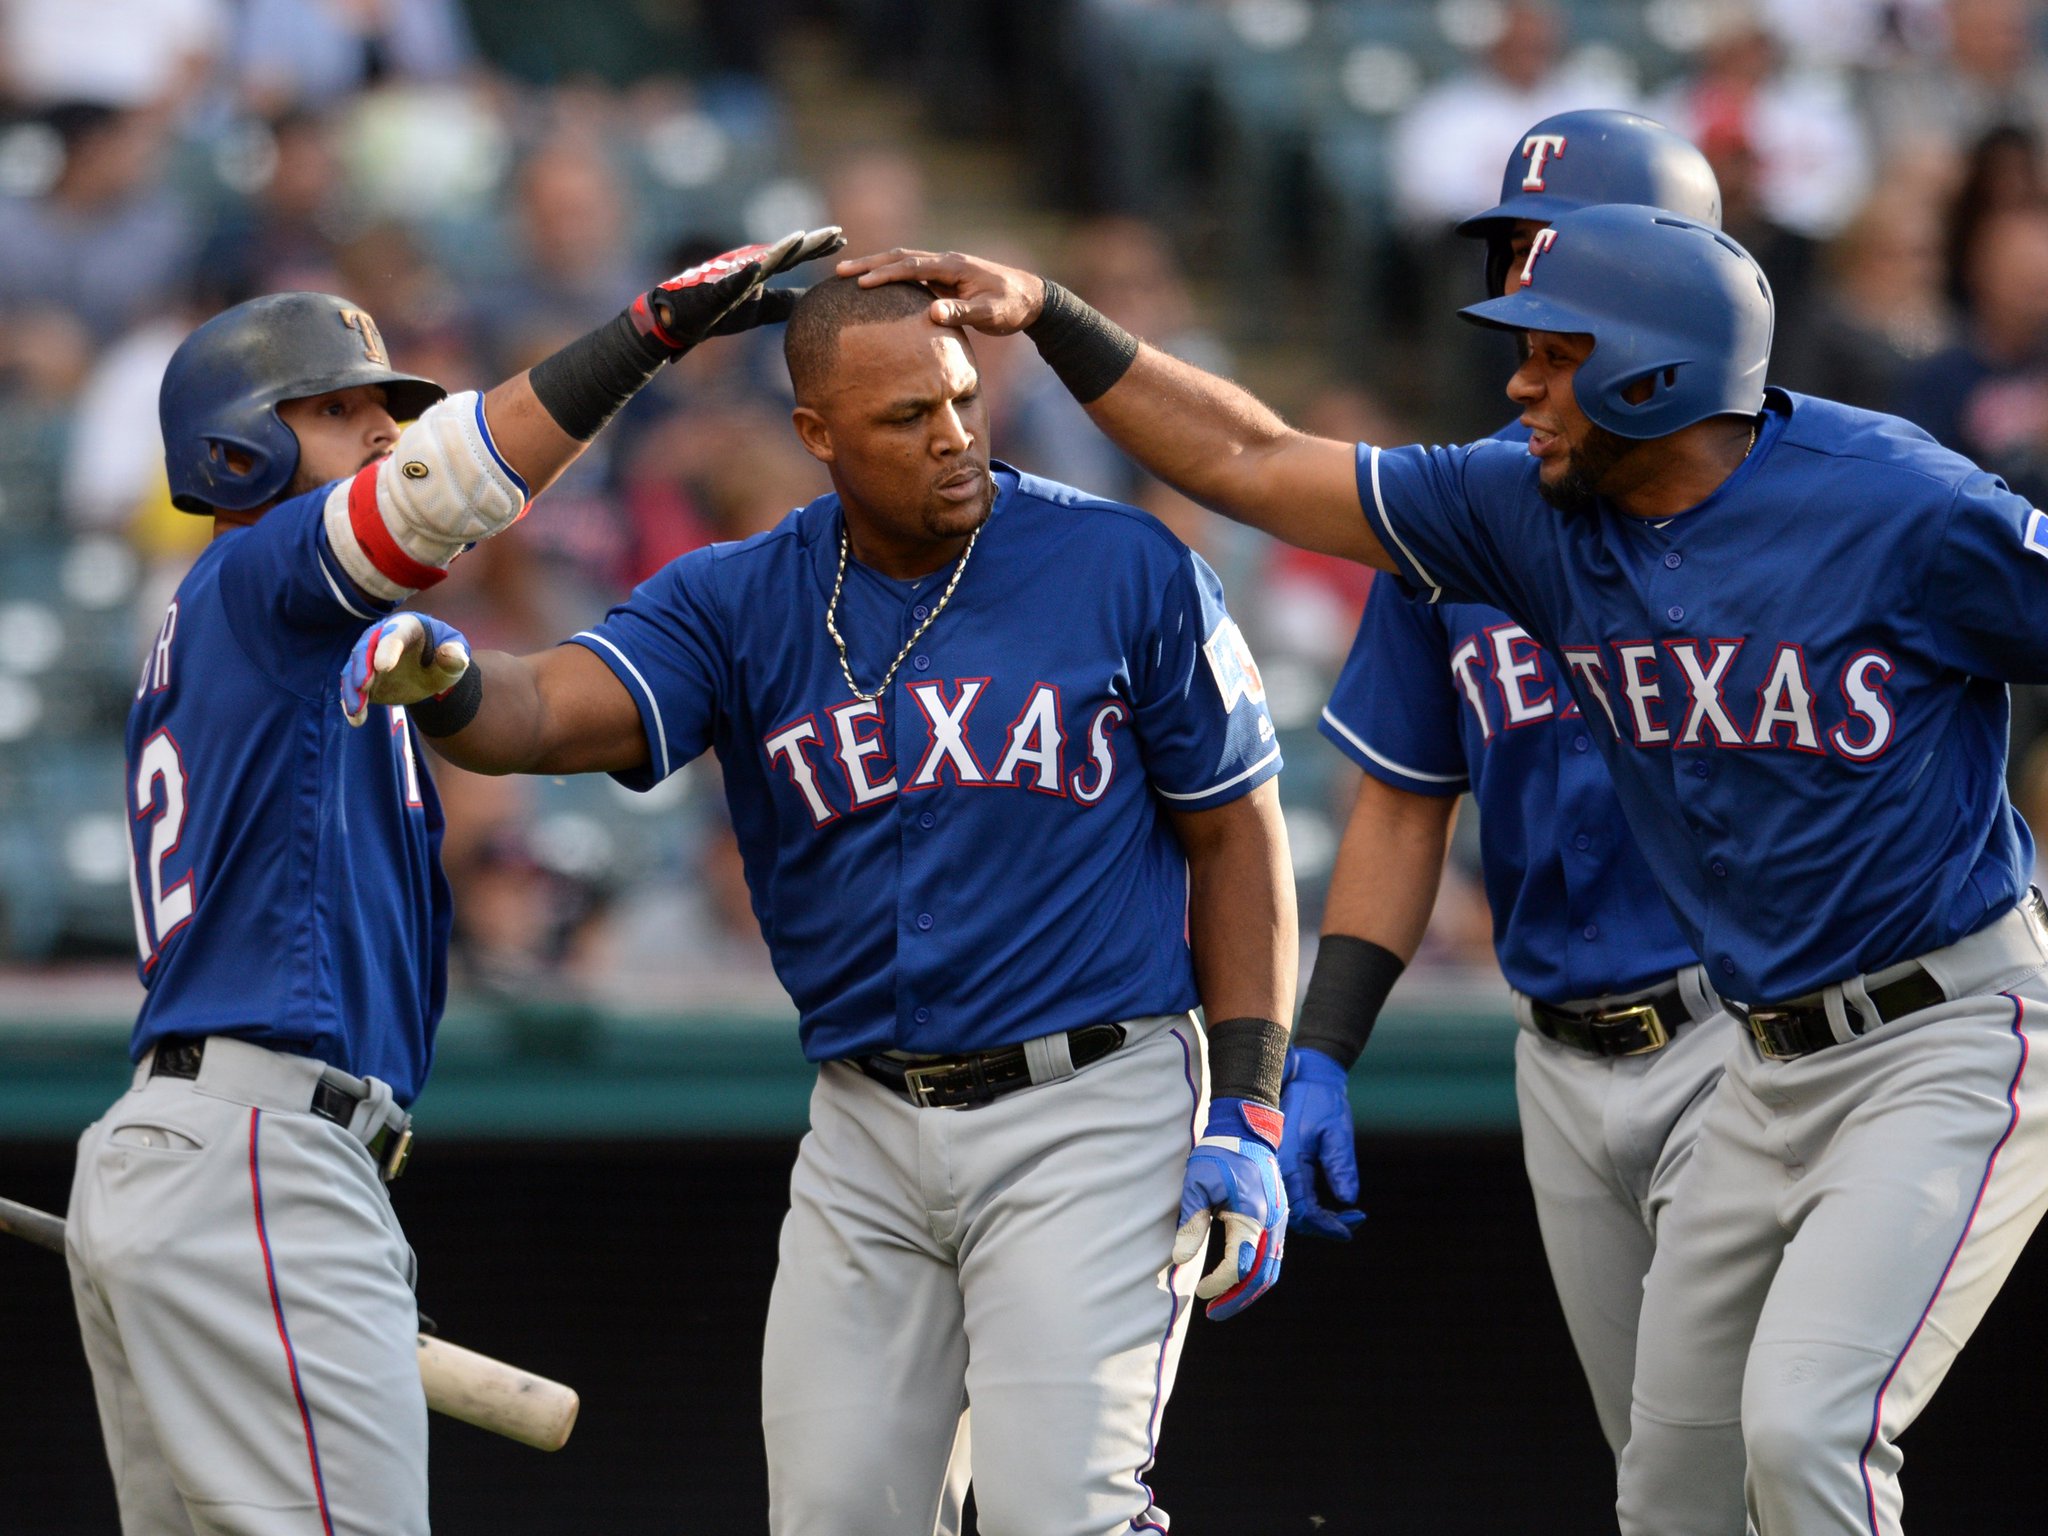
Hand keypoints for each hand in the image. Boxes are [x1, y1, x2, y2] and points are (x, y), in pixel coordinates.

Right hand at [341, 612, 470, 727]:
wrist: (432, 670)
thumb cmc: (445, 658)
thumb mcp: (455, 658)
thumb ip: (455, 656)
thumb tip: (450, 653)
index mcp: (407, 626)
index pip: (395, 634)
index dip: (388, 649)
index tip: (383, 667)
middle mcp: (382, 637)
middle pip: (366, 648)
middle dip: (362, 667)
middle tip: (362, 686)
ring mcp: (369, 657)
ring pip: (354, 669)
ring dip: (352, 689)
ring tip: (356, 709)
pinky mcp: (364, 677)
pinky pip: (353, 688)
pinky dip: (352, 702)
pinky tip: (356, 719)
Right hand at [634, 226, 846, 351]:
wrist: (681, 321)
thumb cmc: (719, 313)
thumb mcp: (761, 310)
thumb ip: (784, 302)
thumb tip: (811, 301)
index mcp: (761, 270)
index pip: (795, 257)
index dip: (817, 248)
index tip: (842, 240)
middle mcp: (749, 265)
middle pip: (786, 252)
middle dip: (810, 243)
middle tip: (837, 232)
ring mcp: (732, 275)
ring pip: (761, 260)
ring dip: (782, 250)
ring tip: (802, 238)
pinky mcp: (716, 290)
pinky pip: (730, 283)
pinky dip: (742, 276)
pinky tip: (755, 268)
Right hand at [835, 248, 1048, 334]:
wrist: (1031, 298)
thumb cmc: (1011, 307)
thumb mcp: (990, 315)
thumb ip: (962, 314)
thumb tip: (932, 313)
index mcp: (953, 266)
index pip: (912, 266)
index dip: (886, 274)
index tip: (862, 283)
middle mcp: (946, 261)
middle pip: (900, 256)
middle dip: (869, 263)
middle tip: (840, 272)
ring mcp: (944, 268)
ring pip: (903, 261)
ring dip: (876, 265)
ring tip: (848, 275)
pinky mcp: (945, 277)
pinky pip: (911, 271)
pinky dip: (890, 273)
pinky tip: (875, 283)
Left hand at [1172, 1097, 1286, 1319]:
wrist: (1246, 1130)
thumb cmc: (1219, 1154)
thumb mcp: (1197, 1184)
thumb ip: (1191, 1222)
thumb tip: (1180, 1258)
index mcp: (1252, 1215)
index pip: (1239, 1264)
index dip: (1219, 1284)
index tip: (1199, 1292)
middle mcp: (1272, 1222)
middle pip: (1261, 1275)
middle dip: (1237, 1298)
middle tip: (1213, 1313)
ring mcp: (1280, 1221)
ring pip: (1272, 1269)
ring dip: (1249, 1290)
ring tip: (1224, 1303)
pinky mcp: (1279, 1218)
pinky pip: (1274, 1256)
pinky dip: (1258, 1274)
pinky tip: (1239, 1280)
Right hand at [1279, 1047, 1365, 1240]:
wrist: (1305, 1076)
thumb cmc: (1321, 1100)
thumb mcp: (1337, 1131)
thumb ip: (1341, 1165)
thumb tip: (1348, 1199)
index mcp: (1289, 1160)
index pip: (1305, 1210)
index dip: (1327, 1225)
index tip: (1350, 1230)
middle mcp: (1277, 1167)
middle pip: (1295, 1215)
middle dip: (1324, 1226)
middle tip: (1353, 1223)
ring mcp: (1275, 1165)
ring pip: (1291, 1207)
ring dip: (1316, 1218)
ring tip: (1344, 1218)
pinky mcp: (1280, 1163)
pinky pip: (1290, 1194)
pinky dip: (1308, 1206)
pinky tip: (1327, 1206)